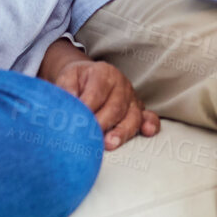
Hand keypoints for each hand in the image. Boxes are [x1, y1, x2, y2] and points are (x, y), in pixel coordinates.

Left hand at [38, 38, 159, 149]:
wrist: (88, 77)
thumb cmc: (78, 80)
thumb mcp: (68, 77)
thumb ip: (66, 89)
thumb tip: (68, 104)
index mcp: (103, 72)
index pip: (96, 93)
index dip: (87, 108)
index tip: (77, 122)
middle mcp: (121, 84)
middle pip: (115, 107)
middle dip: (102, 124)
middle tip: (89, 138)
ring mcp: (132, 98)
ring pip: (132, 116)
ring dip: (121, 132)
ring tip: (109, 144)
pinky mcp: (139, 110)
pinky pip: (149, 117)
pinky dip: (150, 125)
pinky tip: (147, 132)